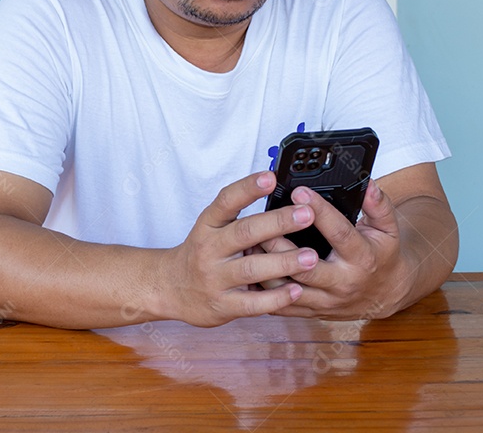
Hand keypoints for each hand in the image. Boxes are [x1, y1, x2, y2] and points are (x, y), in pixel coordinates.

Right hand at [157, 171, 321, 326]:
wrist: (170, 287)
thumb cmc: (202, 253)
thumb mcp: (212, 227)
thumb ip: (239, 215)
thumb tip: (280, 195)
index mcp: (209, 224)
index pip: (227, 200)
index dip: (248, 188)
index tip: (271, 177)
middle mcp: (210, 249)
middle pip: (245, 232)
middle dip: (278, 222)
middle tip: (307, 214)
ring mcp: (215, 278)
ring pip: (252, 269)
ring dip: (284, 262)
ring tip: (311, 257)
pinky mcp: (223, 305)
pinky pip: (252, 303)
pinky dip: (276, 298)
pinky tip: (296, 290)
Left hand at [264, 178, 410, 319]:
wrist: (385, 295)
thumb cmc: (382, 256)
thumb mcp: (388, 228)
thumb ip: (378, 205)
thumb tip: (367, 183)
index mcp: (362, 257)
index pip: (339, 232)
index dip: (319, 211)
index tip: (299, 191)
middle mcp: (343, 282)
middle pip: (305, 266)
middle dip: (280, 245)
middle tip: (261, 223)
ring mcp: (326, 301)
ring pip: (288, 289)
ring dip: (265, 268)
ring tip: (249, 244)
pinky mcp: (312, 312)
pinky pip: (282, 305)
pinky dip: (263, 290)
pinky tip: (250, 270)